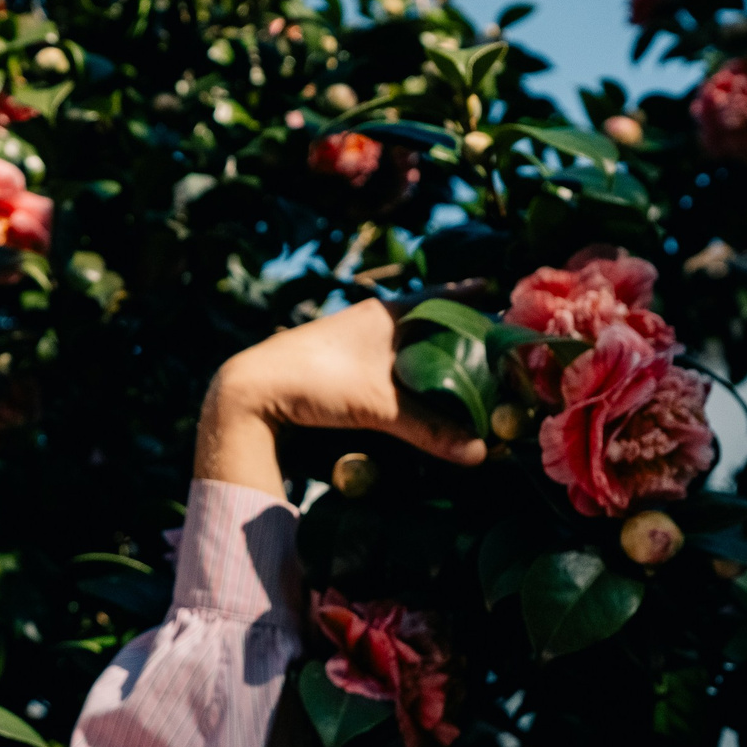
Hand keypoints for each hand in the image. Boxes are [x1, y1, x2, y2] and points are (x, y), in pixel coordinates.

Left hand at [195, 300, 486, 499]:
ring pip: (401, 337)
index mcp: (384, 313)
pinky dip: (402, 365)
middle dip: (454, 324)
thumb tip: (479, 454)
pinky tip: (410, 379)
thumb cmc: (315, 380)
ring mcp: (350, 339)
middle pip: (424, 316)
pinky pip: (382, 357)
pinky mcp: (335, 361)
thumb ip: (428, 428)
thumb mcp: (377, 405)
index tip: (494, 292)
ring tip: (458, 358)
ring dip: (427, 346)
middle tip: (487, 335)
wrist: (251, 389)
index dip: (467, 296)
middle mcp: (368, 320)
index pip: (440, 297)